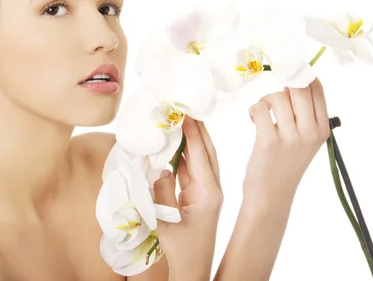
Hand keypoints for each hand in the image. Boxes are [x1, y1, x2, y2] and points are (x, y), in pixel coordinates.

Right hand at [153, 116, 222, 279]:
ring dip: (192, 139)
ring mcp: (206, 192)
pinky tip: (177, 143)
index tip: (185, 113)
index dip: (192, 134)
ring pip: (200, 158)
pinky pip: (192, 169)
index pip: (199, 156)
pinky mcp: (199, 195)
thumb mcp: (168, 221)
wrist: (194, 267)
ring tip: (183, 119)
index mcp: (208, 194)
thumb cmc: (181, 248)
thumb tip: (161, 170)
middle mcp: (211, 189)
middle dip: (197, 129)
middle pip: (206, 152)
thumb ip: (163, 193)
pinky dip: (185, 154)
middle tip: (187, 107)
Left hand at [245, 77, 330, 204]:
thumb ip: (302, 113)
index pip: (317, 88)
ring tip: (262, 113)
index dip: (300, 74)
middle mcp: (310, 132)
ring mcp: (291, 137)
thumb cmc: (284, 163)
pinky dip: (254, 110)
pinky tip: (254, 119)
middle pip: (298, 88)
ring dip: (265, 100)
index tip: (288, 72)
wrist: (272, 194)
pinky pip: (260, 109)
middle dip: (281, 85)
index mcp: (322, 129)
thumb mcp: (304, 139)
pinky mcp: (269, 141)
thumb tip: (291, 83)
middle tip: (273, 95)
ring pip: (277, 97)